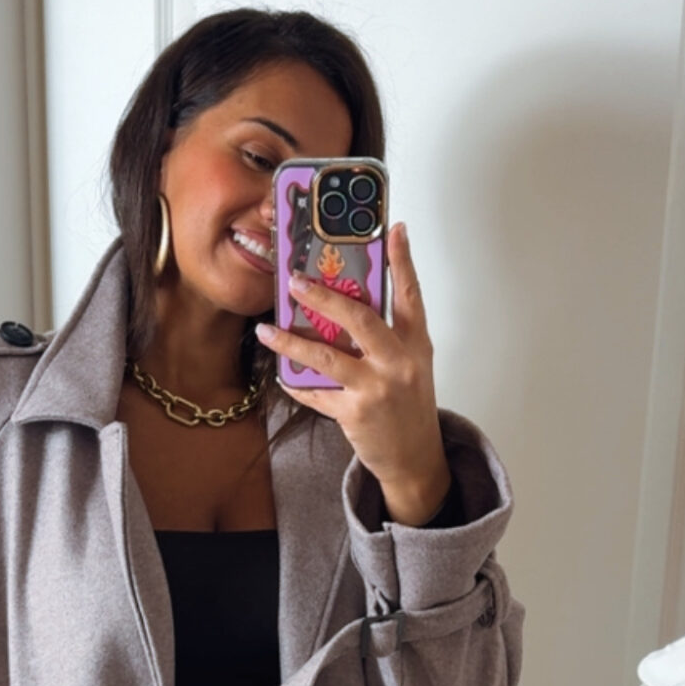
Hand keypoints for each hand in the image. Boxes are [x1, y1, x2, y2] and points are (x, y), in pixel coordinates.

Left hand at [256, 222, 450, 525]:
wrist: (416, 457)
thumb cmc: (409, 405)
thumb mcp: (412, 364)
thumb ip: (389, 334)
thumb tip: (348, 303)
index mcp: (417, 344)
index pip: (411, 293)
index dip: (402, 259)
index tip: (392, 228)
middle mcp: (399, 363)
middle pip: (361, 320)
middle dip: (325, 298)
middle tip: (296, 281)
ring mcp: (376, 389)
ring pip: (327, 358)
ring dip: (291, 342)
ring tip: (267, 328)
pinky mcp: (355, 413)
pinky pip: (316, 393)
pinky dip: (296, 383)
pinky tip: (282, 374)